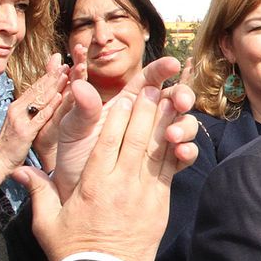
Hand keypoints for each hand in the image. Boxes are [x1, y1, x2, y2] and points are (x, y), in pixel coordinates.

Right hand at [0, 56, 67, 188]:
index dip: (48, 75)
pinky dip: (50, 107)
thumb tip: (41, 98)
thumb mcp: (20, 122)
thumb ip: (30, 110)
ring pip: (39, 99)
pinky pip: (39, 117)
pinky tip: (60, 97)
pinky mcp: (24, 132)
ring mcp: (20, 119)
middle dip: (53, 75)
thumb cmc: (12, 143)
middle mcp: (17, 109)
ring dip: (54, 86)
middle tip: (67, 63)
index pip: (35, 87)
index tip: (61, 64)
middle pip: (37, 89)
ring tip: (67, 74)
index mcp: (17, 106)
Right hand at [13, 79, 199, 260]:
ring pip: (156, 151)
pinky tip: (180, 134)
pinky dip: (176, 151)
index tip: (122, 97)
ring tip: (171, 101)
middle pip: (135, 139)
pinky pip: (170, 172)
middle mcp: (120, 185)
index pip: (106, 142)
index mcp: (92, 185)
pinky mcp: (160, 205)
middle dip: (144, 110)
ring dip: (164, 123)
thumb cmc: (73, 252)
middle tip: (151, 87)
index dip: (117, 116)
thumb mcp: (47, 223)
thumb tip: (19, 171)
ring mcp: (144, 194)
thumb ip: (37, 192)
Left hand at [51, 54, 189, 201]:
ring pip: (183, 124)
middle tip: (181, 103)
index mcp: (125, 104)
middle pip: (173, 100)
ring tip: (172, 136)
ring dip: (184, 126)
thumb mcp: (74, 131)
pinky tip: (181, 153)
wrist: (76, 196)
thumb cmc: (73, 159)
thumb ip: (82, 109)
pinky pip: (184, 154)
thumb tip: (79, 85)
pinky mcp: (165, 165)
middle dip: (182, 96)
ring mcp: (158, 142)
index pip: (148, 80)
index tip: (172, 64)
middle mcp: (146, 120)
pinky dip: (188, 151)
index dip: (162, 70)